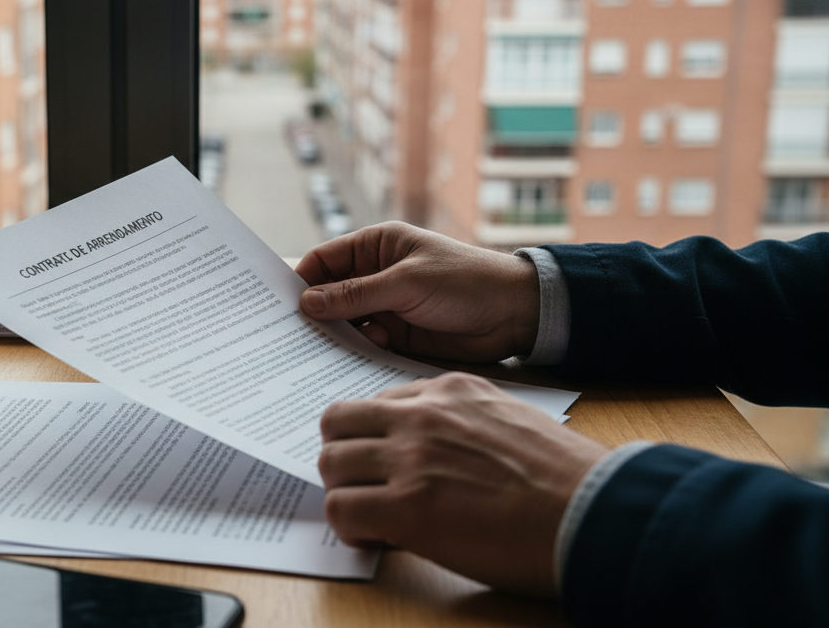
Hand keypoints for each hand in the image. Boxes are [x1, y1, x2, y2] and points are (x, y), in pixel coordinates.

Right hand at [296, 222, 539, 362]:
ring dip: (333, 335)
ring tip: (310, 353)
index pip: (324, 260)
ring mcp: (385, 306)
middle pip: (329, 293)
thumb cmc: (464, 282)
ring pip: (344, 322)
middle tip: (284, 336)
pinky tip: (342, 362)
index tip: (278, 305)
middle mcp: (375, 274)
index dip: (301, 280)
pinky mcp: (396, 336)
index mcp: (376, 246)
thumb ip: (356, 294)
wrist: (515, 315)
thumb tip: (307, 302)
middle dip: (312, 312)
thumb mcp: (406, 283)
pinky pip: (364, 343)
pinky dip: (353, 351)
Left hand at [318, 373, 606, 595]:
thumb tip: (435, 453)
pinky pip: (342, 508)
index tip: (378, 460)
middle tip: (361, 485)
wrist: (595, 512)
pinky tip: (376, 537)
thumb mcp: (511, 422)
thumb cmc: (568, 480)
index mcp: (451, 390)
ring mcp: (411, 458)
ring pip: (331, 462)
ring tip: (369, 515)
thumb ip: (464, 424)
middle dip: (343, 455)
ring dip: (344, 491)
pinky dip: (350, 527)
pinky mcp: (407, 505)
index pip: (378, 402)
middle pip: (338, 422)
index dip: (372, 436)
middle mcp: (424, 415)